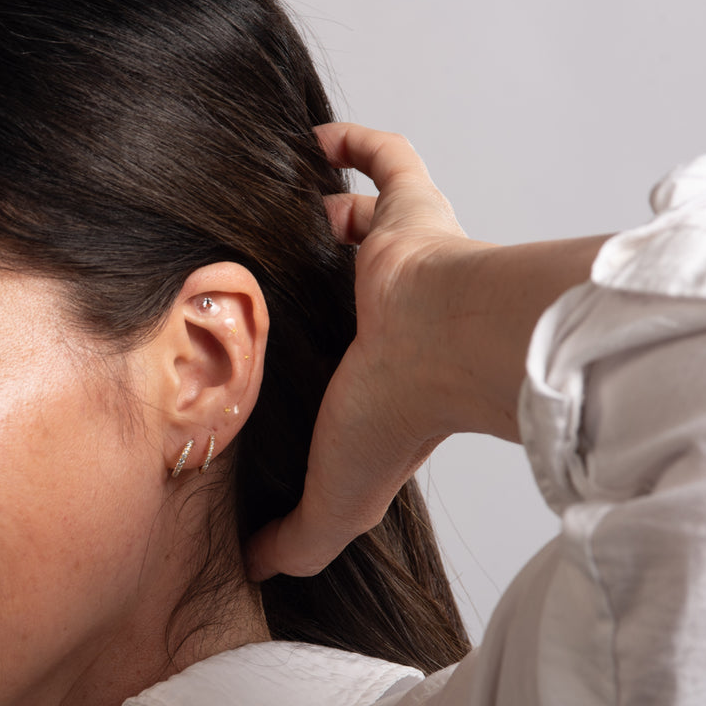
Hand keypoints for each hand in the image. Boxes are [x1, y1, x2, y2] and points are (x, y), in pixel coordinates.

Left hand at [245, 124, 488, 579]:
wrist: (448, 348)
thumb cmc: (399, 420)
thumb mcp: (334, 502)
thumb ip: (299, 539)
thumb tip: (258, 568)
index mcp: (376, 372)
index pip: (337, 357)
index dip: (305, 351)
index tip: (264, 349)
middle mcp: (386, 313)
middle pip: (340, 285)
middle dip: (309, 275)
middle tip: (256, 265)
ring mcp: (400, 260)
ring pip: (360, 223)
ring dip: (324, 211)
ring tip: (267, 200)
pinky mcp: (409, 212)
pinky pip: (386, 158)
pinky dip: (354, 142)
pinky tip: (310, 138)